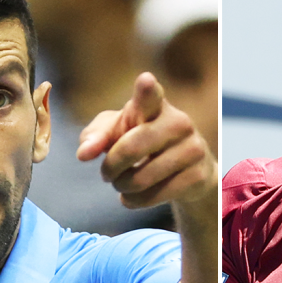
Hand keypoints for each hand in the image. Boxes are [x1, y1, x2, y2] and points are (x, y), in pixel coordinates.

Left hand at [77, 72, 217, 208]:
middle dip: (110, 167)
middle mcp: (179, 122)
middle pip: (131, 148)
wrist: (188, 170)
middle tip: (106, 174)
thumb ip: (95, 136)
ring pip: (140, 178)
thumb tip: (83, 154)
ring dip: (121, 187)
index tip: (145, 81)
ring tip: (121, 185)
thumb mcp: (117, 133)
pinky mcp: (198, 177)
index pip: (151, 95)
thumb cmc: (143, 142)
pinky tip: (133, 197)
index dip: (147, 89)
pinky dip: (135, 201)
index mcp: (156, 105)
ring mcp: (192, 149)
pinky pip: (154, 196)